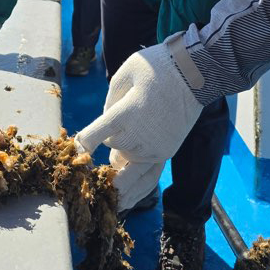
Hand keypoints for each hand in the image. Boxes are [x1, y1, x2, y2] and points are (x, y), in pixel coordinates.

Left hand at [74, 36, 203, 208]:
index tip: (74, 152)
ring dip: (117, 177)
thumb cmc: (158, 67)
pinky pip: (148, 178)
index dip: (81, 146)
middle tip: (96, 156)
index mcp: (126, 115)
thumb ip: (110, 100)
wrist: (196, 73)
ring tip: (107, 198)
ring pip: (128, 169)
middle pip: (111, 151)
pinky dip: (135, 191)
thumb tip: (106, 119)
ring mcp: (155, 148)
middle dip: (104, 149)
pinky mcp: (167, 153)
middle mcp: (140, 136)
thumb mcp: (125, 73)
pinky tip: (124, 202)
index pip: (94, 138)